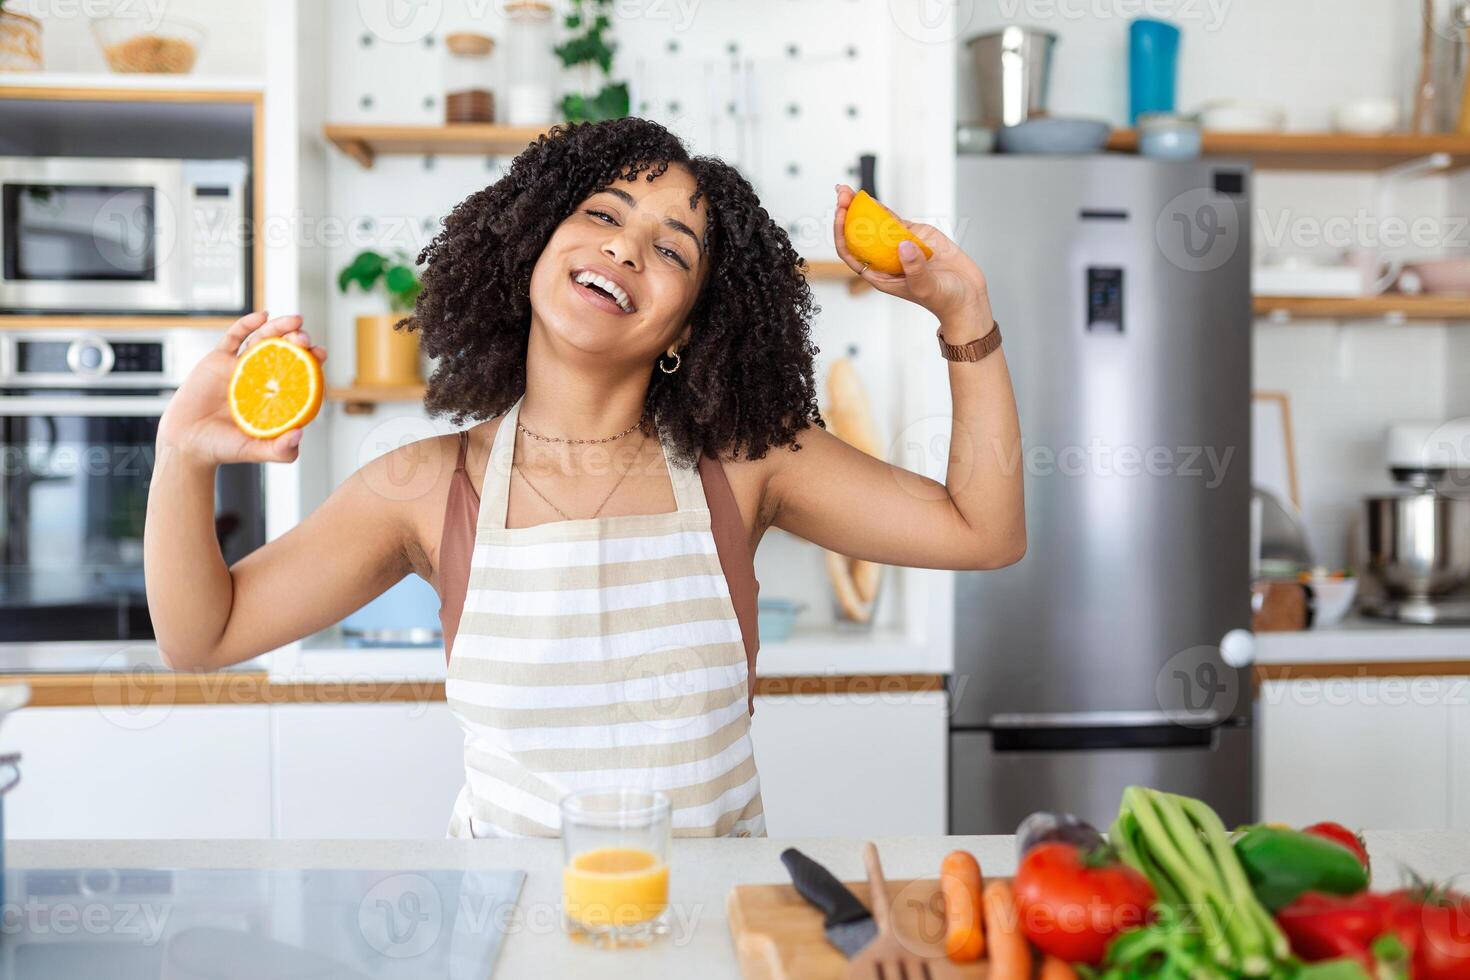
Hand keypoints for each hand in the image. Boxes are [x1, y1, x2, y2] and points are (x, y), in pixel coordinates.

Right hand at [156, 311, 326, 465]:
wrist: (186, 443)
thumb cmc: (222, 448)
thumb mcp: (256, 451)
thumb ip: (280, 450)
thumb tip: (299, 434)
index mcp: (275, 396)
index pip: (300, 373)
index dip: (312, 361)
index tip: (320, 353)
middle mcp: (261, 378)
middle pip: (285, 351)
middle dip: (298, 341)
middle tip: (305, 339)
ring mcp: (241, 367)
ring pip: (263, 340)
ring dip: (280, 327)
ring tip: (295, 320)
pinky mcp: (218, 360)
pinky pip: (234, 337)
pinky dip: (247, 324)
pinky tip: (262, 315)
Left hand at [832, 183, 990, 324]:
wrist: (967, 295)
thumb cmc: (943, 299)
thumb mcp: (926, 286)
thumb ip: (914, 267)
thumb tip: (902, 244)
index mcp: (880, 274)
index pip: (852, 252)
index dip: (842, 232)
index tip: (840, 214)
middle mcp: (886, 258)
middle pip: (859, 234)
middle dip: (847, 213)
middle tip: (842, 192)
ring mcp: (900, 245)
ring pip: (875, 223)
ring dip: (861, 207)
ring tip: (846, 189)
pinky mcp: (916, 235)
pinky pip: (895, 219)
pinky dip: (882, 208)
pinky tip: (869, 198)